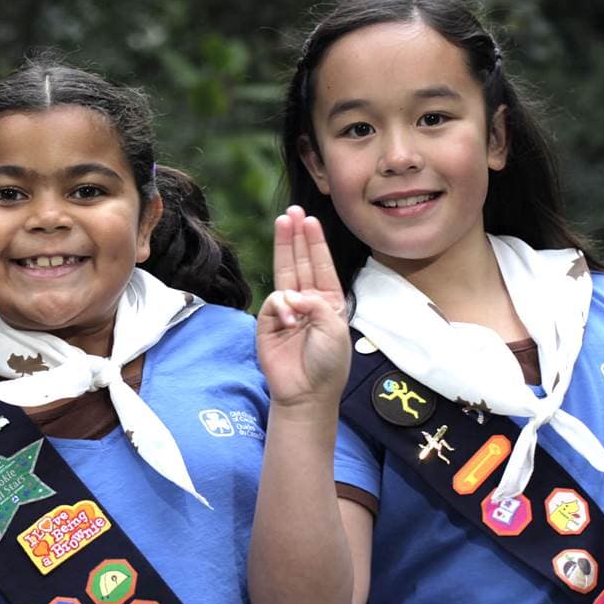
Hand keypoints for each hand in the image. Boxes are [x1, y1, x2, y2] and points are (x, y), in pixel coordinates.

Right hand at [257, 206, 350, 408]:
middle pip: (300, 261)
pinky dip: (282, 307)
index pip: (321, 265)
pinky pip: (274, 303)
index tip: (310, 220)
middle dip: (296, 236)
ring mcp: (287, 311)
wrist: (307, 392)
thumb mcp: (334, 328)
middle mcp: (307, 301)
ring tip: (283, 221)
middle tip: (292, 211)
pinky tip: (291, 320)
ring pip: (284, 271)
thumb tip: (290, 295)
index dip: (315, 242)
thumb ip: (316, 304)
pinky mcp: (268, 322)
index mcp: (328, 302)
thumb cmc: (328, 363)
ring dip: (284, 246)